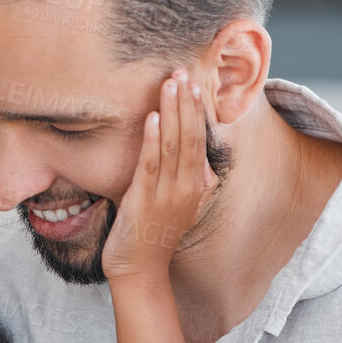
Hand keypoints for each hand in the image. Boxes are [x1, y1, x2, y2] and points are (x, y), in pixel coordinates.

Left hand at [100, 69, 216, 282]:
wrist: (140, 270)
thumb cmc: (154, 235)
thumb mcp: (180, 205)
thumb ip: (191, 182)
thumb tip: (202, 163)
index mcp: (196, 186)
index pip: (199, 140)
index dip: (196, 111)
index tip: (194, 84)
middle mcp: (187, 188)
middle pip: (190, 137)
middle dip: (187, 103)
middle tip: (182, 72)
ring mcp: (167, 194)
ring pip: (174, 145)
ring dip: (172, 112)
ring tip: (170, 83)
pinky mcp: (145, 200)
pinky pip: (151, 164)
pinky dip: (153, 139)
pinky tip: (153, 117)